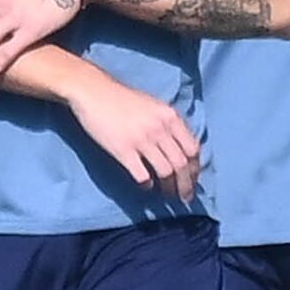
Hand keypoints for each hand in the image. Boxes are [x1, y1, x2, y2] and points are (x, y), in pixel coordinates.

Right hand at [64, 68, 201, 199]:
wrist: (93, 91)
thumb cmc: (122, 98)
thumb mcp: (153, 105)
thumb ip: (167, 123)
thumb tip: (179, 148)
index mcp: (170, 116)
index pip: (193, 148)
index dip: (196, 168)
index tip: (193, 179)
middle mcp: (160, 128)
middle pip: (182, 164)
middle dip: (186, 185)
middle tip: (185, 198)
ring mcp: (142, 140)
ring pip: (165, 172)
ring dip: (169, 188)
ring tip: (167, 195)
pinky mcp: (123, 150)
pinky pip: (142, 175)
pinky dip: (147, 185)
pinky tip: (146, 186)